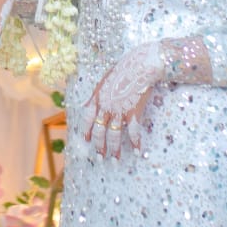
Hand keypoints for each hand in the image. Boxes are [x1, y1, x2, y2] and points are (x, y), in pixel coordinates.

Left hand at [83, 41, 165, 158]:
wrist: (140, 66)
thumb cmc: (124, 69)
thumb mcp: (104, 80)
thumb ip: (96, 94)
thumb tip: (87, 104)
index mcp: (97, 98)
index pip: (88, 118)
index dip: (87, 130)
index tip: (87, 140)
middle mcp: (105, 107)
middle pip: (100, 131)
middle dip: (99, 146)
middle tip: (100, 157)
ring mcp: (119, 111)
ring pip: (114, 135)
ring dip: (114, 149)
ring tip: (115, 160)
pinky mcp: (133, 112)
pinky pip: (133, 132)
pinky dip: (135, 142)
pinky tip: (137, 151)